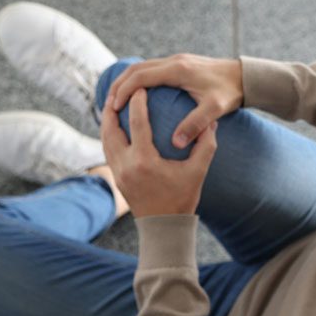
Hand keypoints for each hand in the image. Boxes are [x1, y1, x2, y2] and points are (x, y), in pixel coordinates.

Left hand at [100, 88, 217, 217]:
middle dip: (112, 109)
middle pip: (110, 129)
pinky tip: (116, 129)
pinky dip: (109, 137)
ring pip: (105, 141)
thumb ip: (205, 145)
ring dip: (107, 122)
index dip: (137, 103)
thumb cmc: (182, 199)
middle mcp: (126, 166)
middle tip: (118, 92)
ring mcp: (118, 173)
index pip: (137, 123)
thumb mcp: (198, 172)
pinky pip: (108, 151)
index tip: (141, 89)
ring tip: (113, 107)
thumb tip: (211, 122)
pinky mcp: (117, 179)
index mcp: (144, 161)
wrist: (164, 226)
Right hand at [106, 53, 241, 148]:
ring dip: (127, 82)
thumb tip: (176, 143)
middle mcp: (174, 62)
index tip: (114, 107)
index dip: (124, 91)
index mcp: (178, 70)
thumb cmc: (230, 93)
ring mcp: (176, 61)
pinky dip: (138, 81)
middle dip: (119, 85)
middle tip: (107, 105)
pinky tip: (135, 97)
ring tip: (116, 101)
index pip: (141, 76)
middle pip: (136, 69)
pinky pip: (151, 70)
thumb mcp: (214, 110)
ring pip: (142, 67)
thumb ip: (196, 125)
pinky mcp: (179, 65)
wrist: (244, 76)